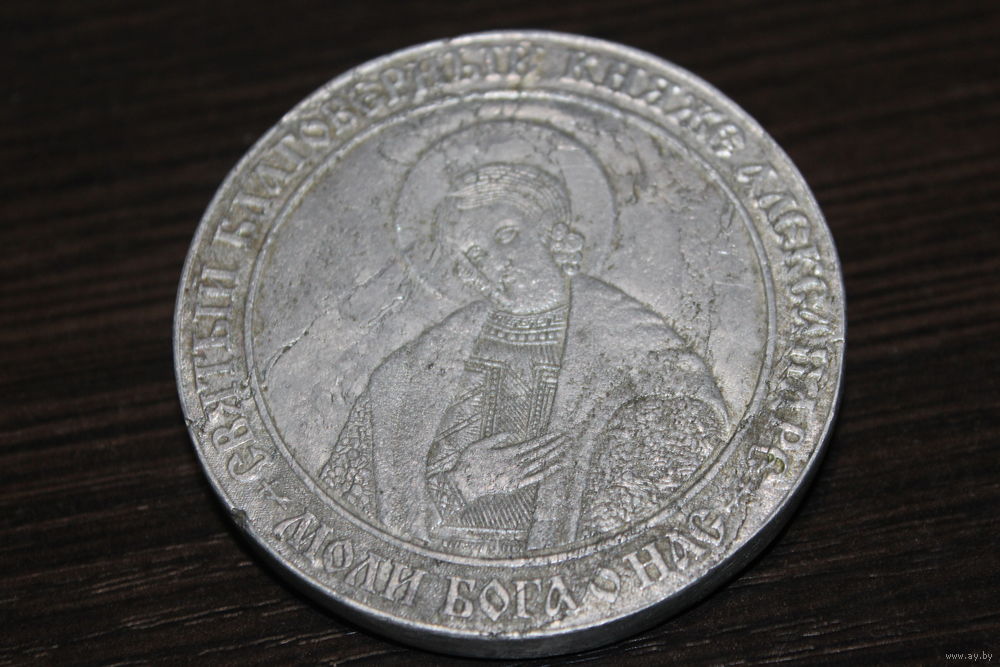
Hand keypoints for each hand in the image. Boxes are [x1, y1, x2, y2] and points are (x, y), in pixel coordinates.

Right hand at [449, 432, 567, 501]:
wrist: (464, 485)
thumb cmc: (469, 463)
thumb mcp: (480, 444)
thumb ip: (496, 438)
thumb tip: (510, 433)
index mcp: (508, 452)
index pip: (533, 444)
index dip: (547, 439)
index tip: (558, 434)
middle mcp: (515, 464)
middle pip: (540, 453)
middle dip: (555, 445)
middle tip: (568, 439)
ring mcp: (516, 476)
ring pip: (540, 464)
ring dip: (554, 456)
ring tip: (566, 449)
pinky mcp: (514, 486)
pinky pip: (534, 478)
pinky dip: (547, 472)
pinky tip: (557, 467)